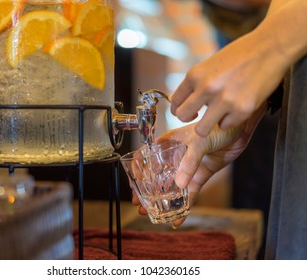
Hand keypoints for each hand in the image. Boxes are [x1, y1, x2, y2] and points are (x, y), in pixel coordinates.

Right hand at [132, 103, 266, 227]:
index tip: (134, 184)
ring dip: (162, 201)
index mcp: (168, 143)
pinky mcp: (199, 176)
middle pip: (155, 176)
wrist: (239, 128)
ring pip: (170, 188)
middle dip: (146, 191)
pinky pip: (190, 194)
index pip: (146, 156)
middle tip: (140, 205)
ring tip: (154, 214)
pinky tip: (178, 219)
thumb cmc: (216, 126)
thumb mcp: (199, 141)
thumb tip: (179, 184)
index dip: (137, 170)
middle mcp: (174, 156)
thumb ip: (189, 162)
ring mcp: (186, 167)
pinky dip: (184, 207)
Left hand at [170, 27, 286, 136]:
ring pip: (201, 130)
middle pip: (182, 116)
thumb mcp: (210, 65)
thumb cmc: (240, 54)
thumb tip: (183, 102)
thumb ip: (197, 83)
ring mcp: (224, 100)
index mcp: (195, 75)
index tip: (187, 110)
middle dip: (189, 118)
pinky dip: (229, 120)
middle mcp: (206, 87)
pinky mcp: (242, 109)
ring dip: (208, 126)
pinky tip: (236, 108)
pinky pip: (225, 126)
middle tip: (198, 116)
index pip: (175, 101)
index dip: (178, 108)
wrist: (270, 47)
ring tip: (217, 117)